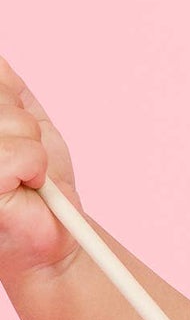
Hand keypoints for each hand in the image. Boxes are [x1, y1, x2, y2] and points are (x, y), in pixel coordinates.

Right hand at [0, 54, 83, 285]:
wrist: (54, 233)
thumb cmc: (36, 181)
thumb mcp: (21, 117)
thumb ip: (3, 86)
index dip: (5, 97)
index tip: (13, 126)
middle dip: (20, 121)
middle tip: (21, 155)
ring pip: (12, 122)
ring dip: (31, 147)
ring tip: (25, 173)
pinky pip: (22, 153)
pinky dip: (36, 167)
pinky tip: (27, 185)